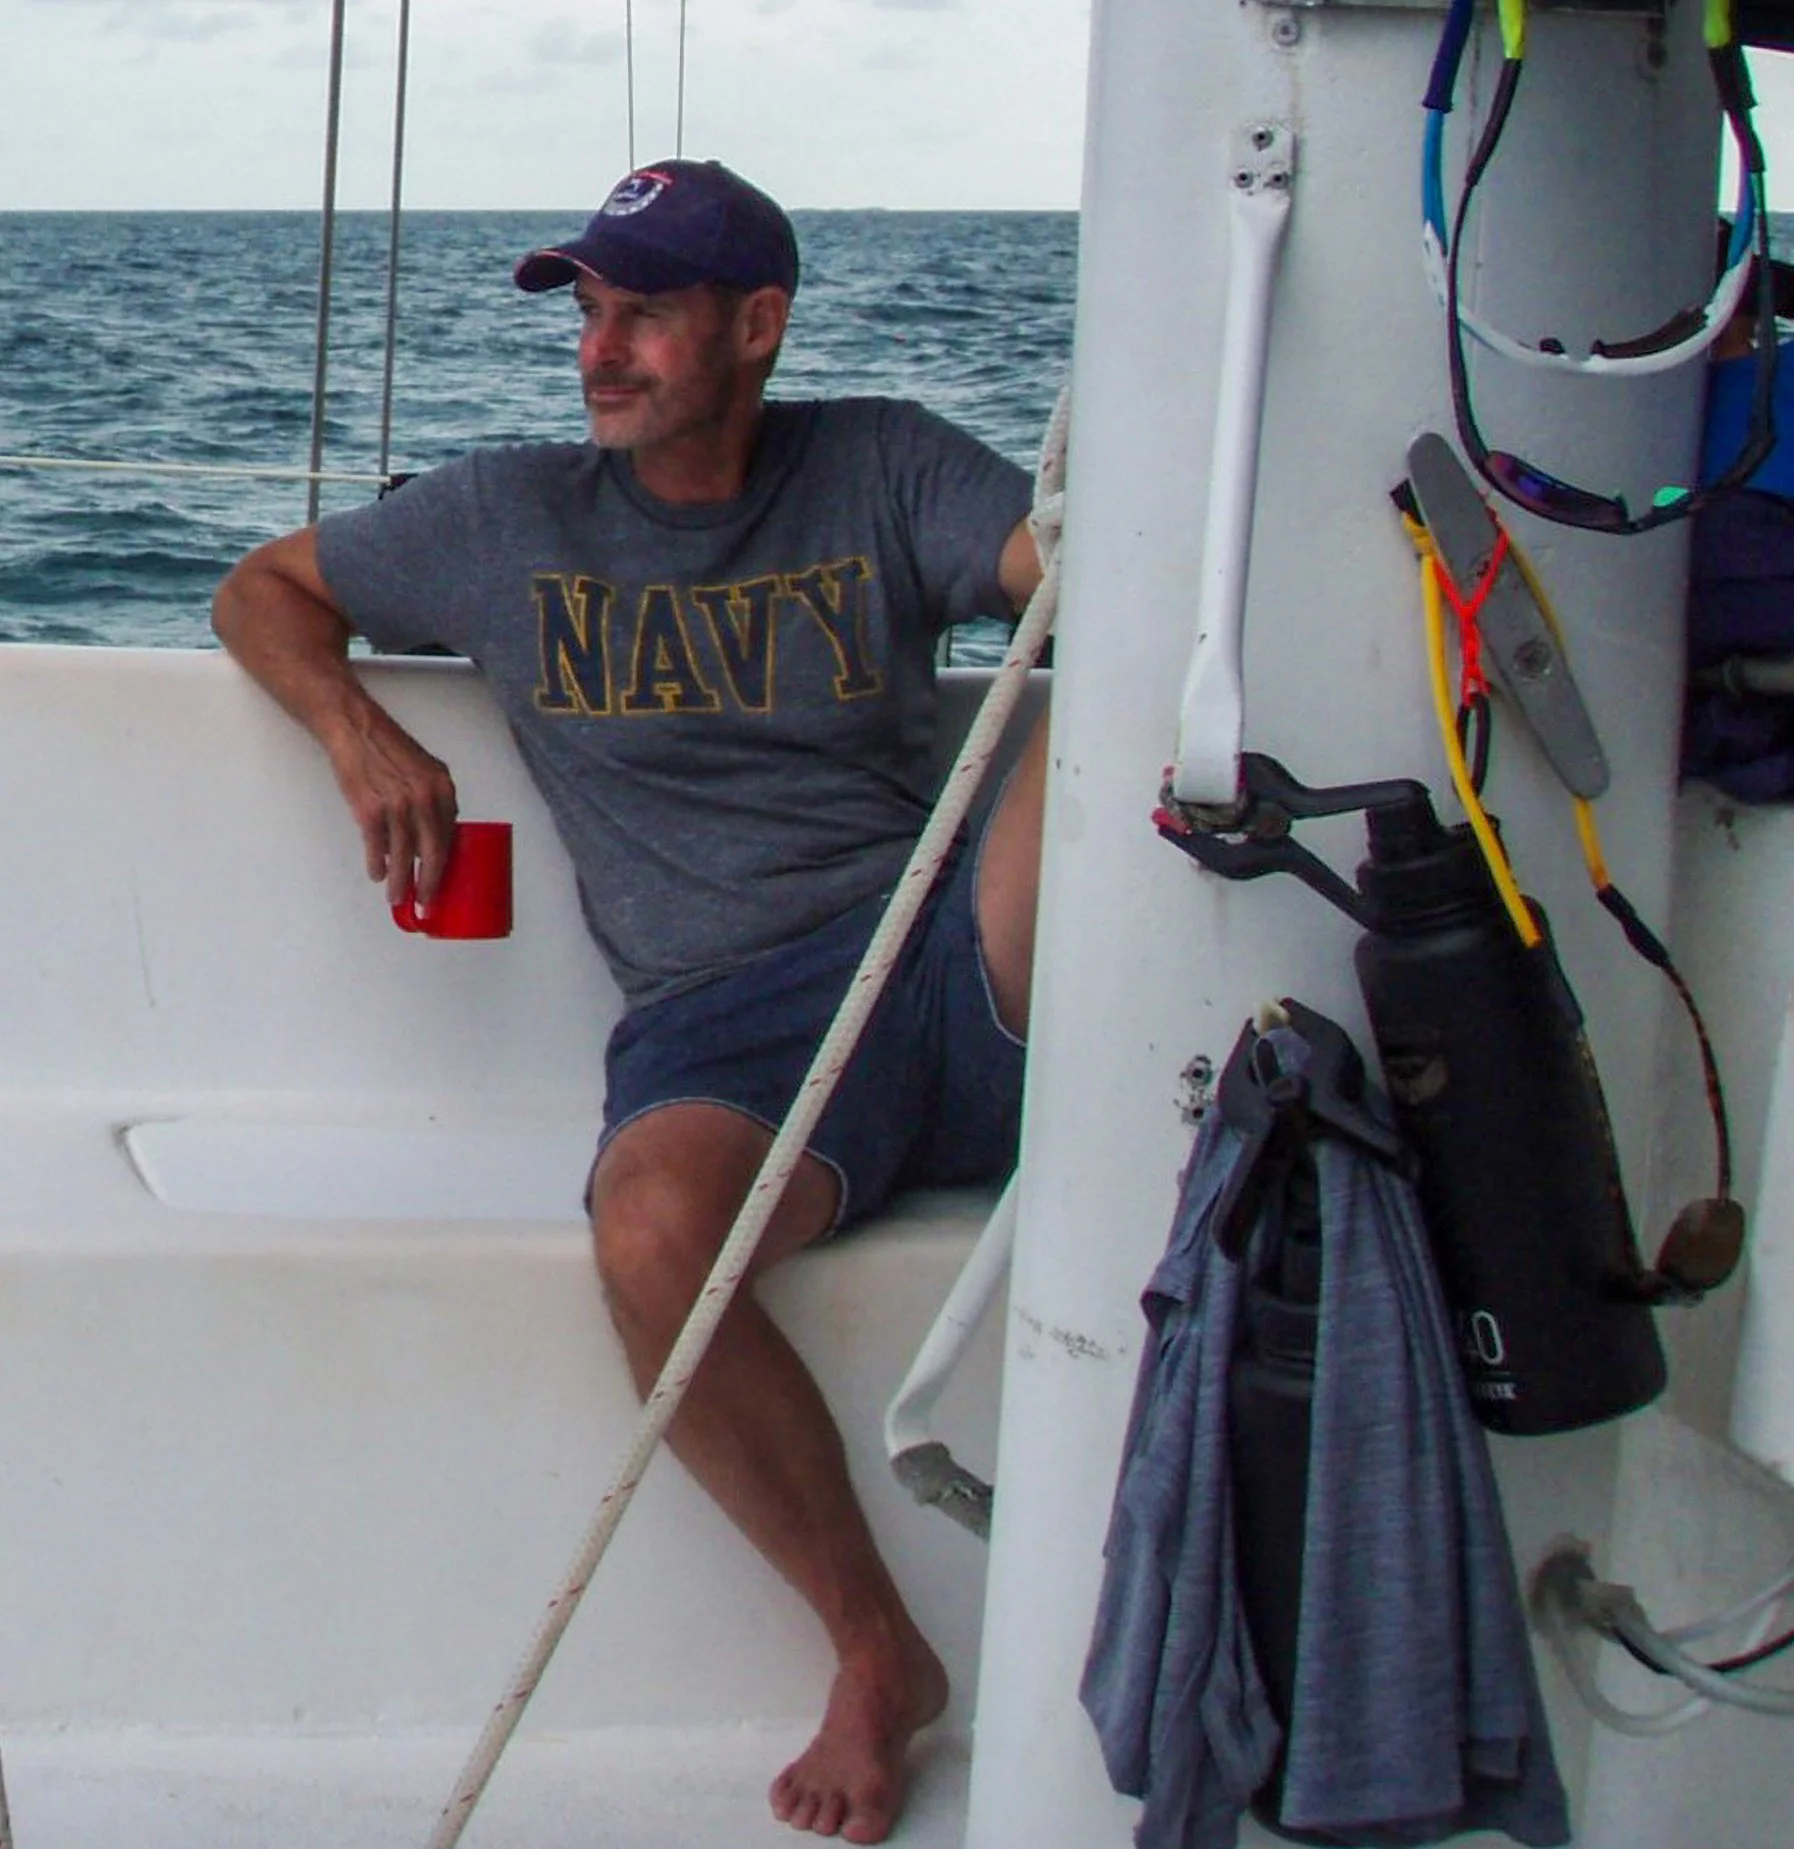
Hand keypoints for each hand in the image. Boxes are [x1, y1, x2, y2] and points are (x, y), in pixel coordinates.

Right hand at [325, 704, 458, 908]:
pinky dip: (376, 864)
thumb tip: (435, 836)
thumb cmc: (390, 749)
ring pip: (402, 856)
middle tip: (426, 902)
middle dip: (429, 883)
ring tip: (398, 896)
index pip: (449, 837)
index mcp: (443, 789)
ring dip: (400, 881)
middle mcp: (425, 799)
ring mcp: (397, 806)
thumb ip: (436, 800)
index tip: (443, 883)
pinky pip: (376, 847)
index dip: (446, 865)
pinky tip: (377, 874)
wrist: (355, 730)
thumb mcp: (426, 769)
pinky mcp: (369, 810)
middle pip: (432, 853)